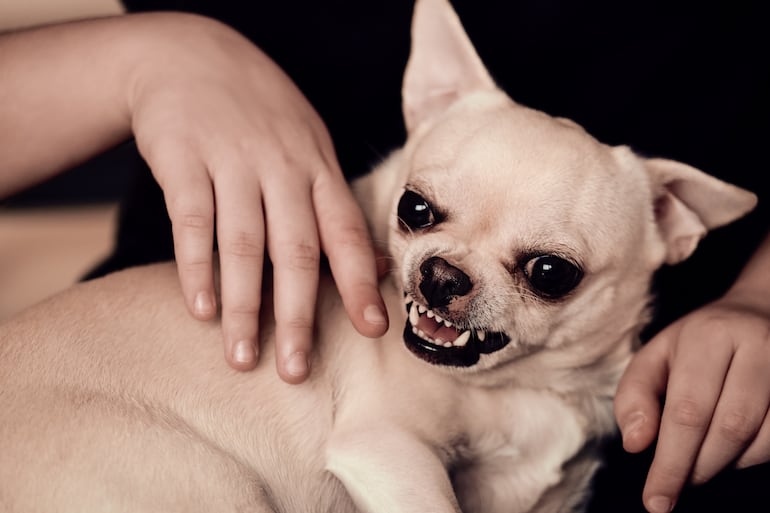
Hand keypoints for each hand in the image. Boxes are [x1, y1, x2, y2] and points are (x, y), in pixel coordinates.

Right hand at [128, 13, 387, 380]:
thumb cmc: (262, 116)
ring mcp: (232, 161)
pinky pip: (192, 220)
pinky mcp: (183, 159)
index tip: (373, 330)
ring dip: (244, 306)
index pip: (346, 233)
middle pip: (295, 251)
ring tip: (242, 357)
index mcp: (318, 168)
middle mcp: (281, 167)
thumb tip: (373, 270)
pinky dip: (196, 267)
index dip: (359, 283)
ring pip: (242, 244)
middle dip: (298, 316)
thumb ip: (333, 208)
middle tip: (295, 370)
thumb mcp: (310, 148)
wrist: (192, 56)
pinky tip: (201, 308)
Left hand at [614, 291, 769, 512]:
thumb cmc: (695, 344)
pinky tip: (734, 450)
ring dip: (728, 464)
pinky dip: (754, 456)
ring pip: (762, 438)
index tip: (656, 500)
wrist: (756, 312)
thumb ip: (634, 396)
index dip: (671, 462)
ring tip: (701, 460)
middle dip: (698, 467)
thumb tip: (635, 444)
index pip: (687, 411)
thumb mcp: (654, 356)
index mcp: (708, 335)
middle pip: (729, 427)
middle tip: (677, 482)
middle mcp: (755, 345)